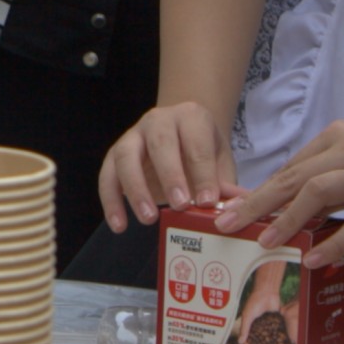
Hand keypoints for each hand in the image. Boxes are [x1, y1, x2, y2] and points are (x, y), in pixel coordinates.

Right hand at [96, 101, 235, 233]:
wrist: (180, 134)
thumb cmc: (202, 151)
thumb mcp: (220, 162)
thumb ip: (225, 185)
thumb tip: (237, 208)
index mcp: (191, 118)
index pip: (196, 145)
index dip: (203, 174)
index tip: (207, 202)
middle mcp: (159, 120)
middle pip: (160, 144)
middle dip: (170, 176)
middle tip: (180, 205)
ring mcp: (133, 135)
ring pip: (125, 156)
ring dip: (136, 189)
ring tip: (148, 218)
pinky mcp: (115, 154)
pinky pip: (107, 175)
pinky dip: (110, 201)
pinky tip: (120, 225)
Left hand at [232, 118, 343, 257]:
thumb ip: (327, 181)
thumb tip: (286, 210)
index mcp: (337, 140)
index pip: (288, 169)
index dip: (256, 192)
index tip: (227, 212)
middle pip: (294, 178)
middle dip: (256, 203)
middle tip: (225, 224)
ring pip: (320, 194)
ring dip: (288, 218)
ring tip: (264, 241)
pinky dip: (334, 241)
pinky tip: (314, 258)